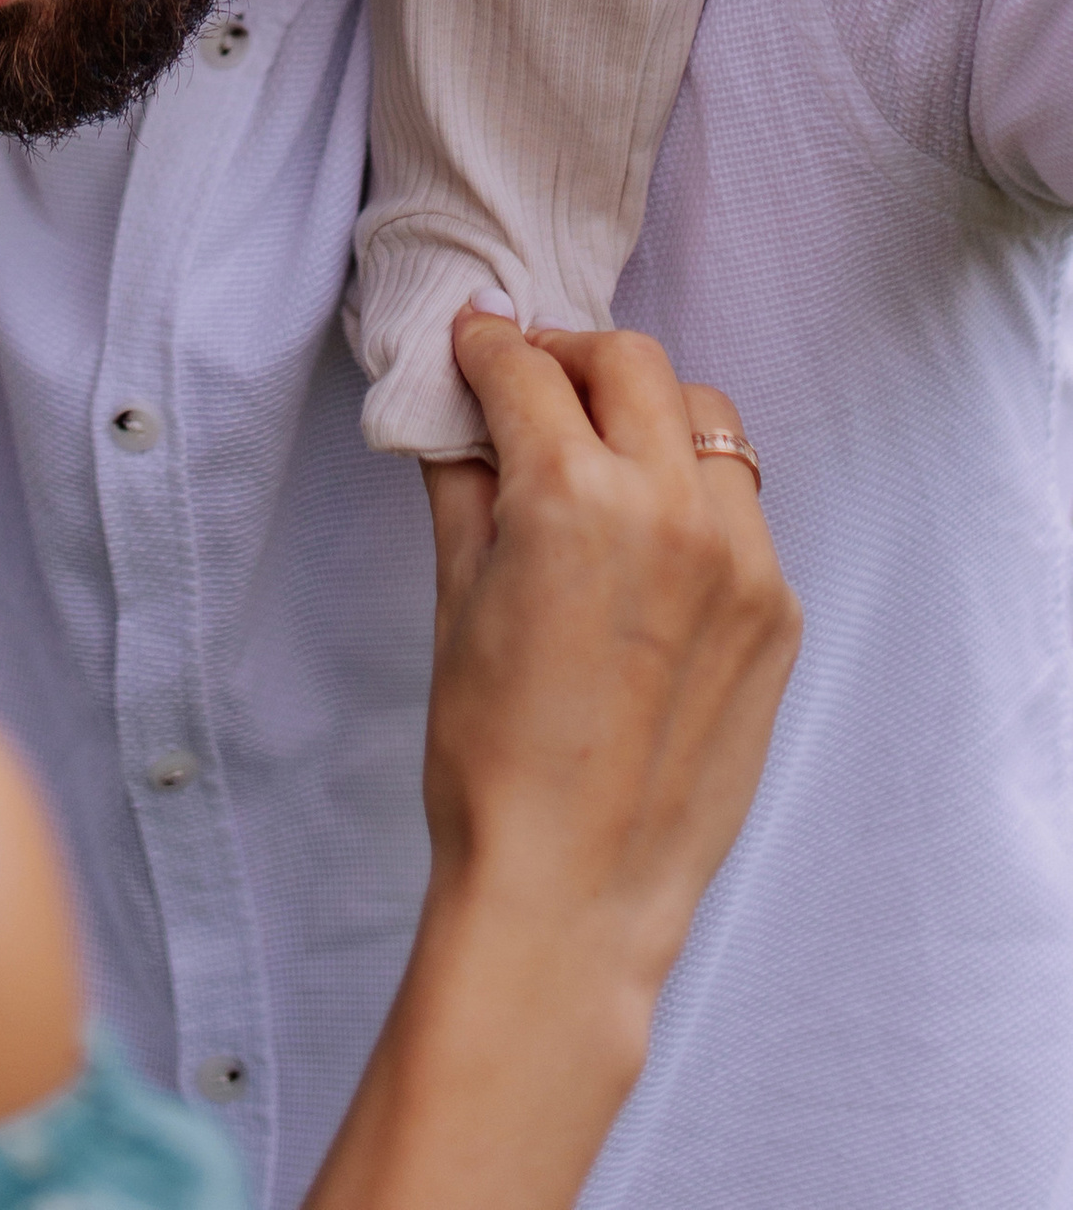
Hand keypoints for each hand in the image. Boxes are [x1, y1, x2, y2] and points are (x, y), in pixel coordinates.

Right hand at [424, 314, 796, 995]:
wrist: (570, 889)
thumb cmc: (490, 754)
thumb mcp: (454, 595)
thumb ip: (463, 477)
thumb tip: (458, 404)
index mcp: (573, 497)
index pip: (527, 369)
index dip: (487, 345)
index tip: (474, 343)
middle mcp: (671, 510)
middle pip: (632, 363)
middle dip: (572, 357)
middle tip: (533, 381)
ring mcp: (742, 563)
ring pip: (706, 422)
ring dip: (647, 416)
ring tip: (601, 455)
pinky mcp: (779, 614)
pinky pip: (741, 511)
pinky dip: (693, 497)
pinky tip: (647, 546)